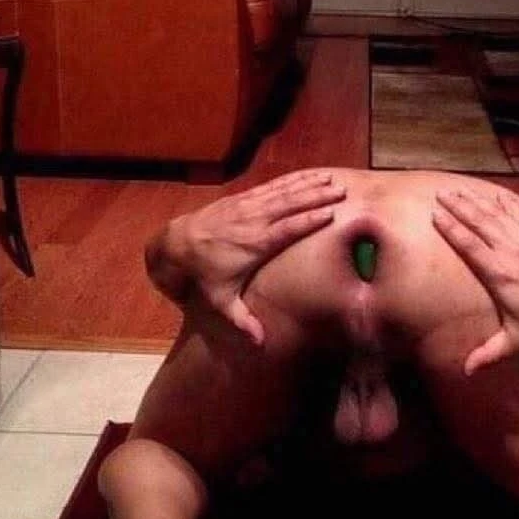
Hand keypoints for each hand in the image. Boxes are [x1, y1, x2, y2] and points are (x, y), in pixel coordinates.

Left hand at [149, 170, 345, 343]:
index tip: (331, 214)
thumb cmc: (203, 273)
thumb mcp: (220, 300)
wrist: (177, 243)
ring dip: (308, 184)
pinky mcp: (243, 197)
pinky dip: (292, 179)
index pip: (286, 228)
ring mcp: (248, 205)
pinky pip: (272, 186)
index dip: (309, 220)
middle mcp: (254, 220)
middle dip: (316, 196)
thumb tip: (260, 343)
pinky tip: (308, 175)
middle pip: (290, 204)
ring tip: (332, 179)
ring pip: (283, 191)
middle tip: (341, 191)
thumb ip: (241, 320)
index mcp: (254, 243)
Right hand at [432, 180, 518, 372]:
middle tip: (441, 193)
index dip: (452, 229)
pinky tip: (494, 194)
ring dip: (477, 201)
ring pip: (498, 215)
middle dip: (459, 207)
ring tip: (459, 190)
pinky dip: (505, 203)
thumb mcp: (518, 341)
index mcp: (500, 274)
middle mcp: (511, 251)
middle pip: (481, 223)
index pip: (470, 246)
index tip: (435, 215)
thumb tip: (466, 371)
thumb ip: (490, 353)